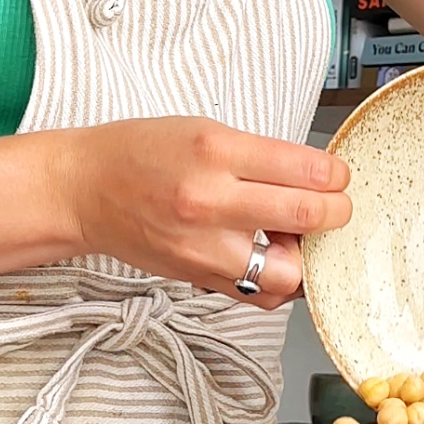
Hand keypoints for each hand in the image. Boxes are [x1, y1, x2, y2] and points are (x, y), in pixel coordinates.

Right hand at [61, 117, 351, 307]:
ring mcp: (203, 247)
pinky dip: (278, 280)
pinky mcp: (197, 278)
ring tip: (295, 235)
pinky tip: (273, 258)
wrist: (85, 190)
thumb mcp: (206, 130)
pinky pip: (259, 293)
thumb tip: (316, 179)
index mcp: (216, 151)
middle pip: (306, 216)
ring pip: (287, 271)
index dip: (336, 176)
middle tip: (335, 206)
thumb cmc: (141, 152)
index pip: (304, 170)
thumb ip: (260, 156)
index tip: (338, 177)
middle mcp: (210, 201)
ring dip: (306, 255)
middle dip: (336, 211)